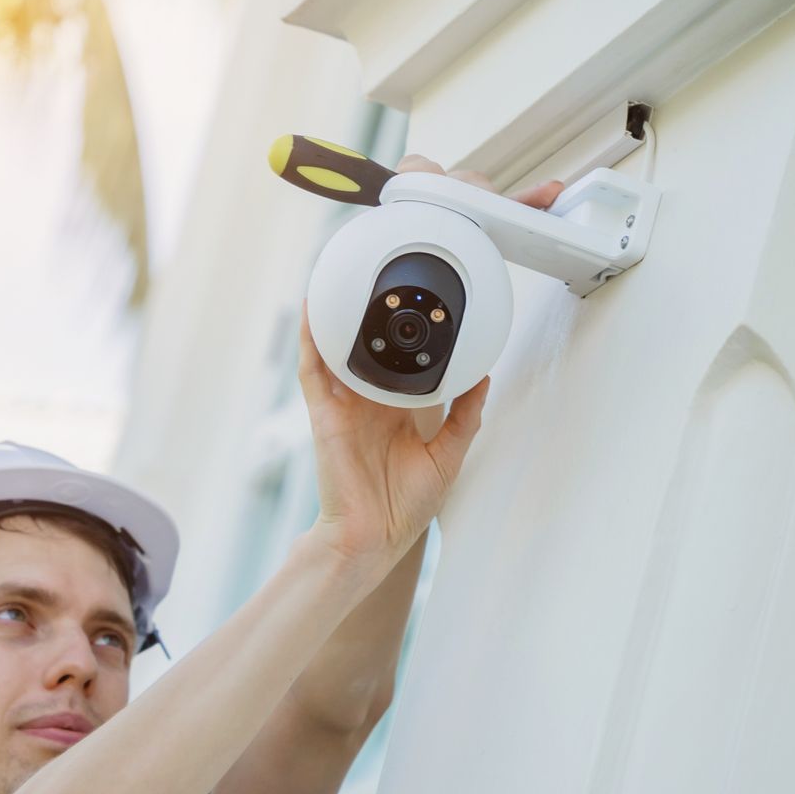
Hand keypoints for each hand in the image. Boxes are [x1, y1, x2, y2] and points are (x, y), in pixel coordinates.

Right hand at [295, 155, 562, 571]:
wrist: (371, 541)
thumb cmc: (401, 505)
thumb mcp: (449, 452)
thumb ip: (464, 412)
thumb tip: (481, 373)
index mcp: (398, 402)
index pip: (407, 348)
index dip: (419, 317)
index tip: (437, 285)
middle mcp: (369, 393)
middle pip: (371, 332)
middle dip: (380, 294)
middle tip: (394, 252)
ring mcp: (345, 399)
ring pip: (340, 338)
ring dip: (342, 301)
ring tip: (350, 259)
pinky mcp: (325, 410)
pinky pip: (315, 363)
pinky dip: (313, 332)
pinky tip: (315, 302)